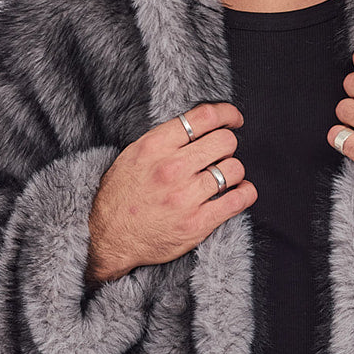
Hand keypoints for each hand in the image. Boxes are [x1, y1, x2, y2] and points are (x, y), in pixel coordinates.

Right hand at [86, 103, 255, 283]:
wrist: (107, 239)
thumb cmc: (120, 197)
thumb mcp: (133, 156)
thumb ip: (164, 140)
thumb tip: (197, 126)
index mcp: (155, 146)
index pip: (204, 117)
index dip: (227, 114)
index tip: (233, 119)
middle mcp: (172, 169)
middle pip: (225, 141)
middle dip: (228, 145)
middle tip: (222, 154)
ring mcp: (186, 197)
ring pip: (234, 169)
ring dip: (234, 171)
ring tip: (224, 177)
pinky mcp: (197, 224)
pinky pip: (238, 201)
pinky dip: (246, 193)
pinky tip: (240, 192)